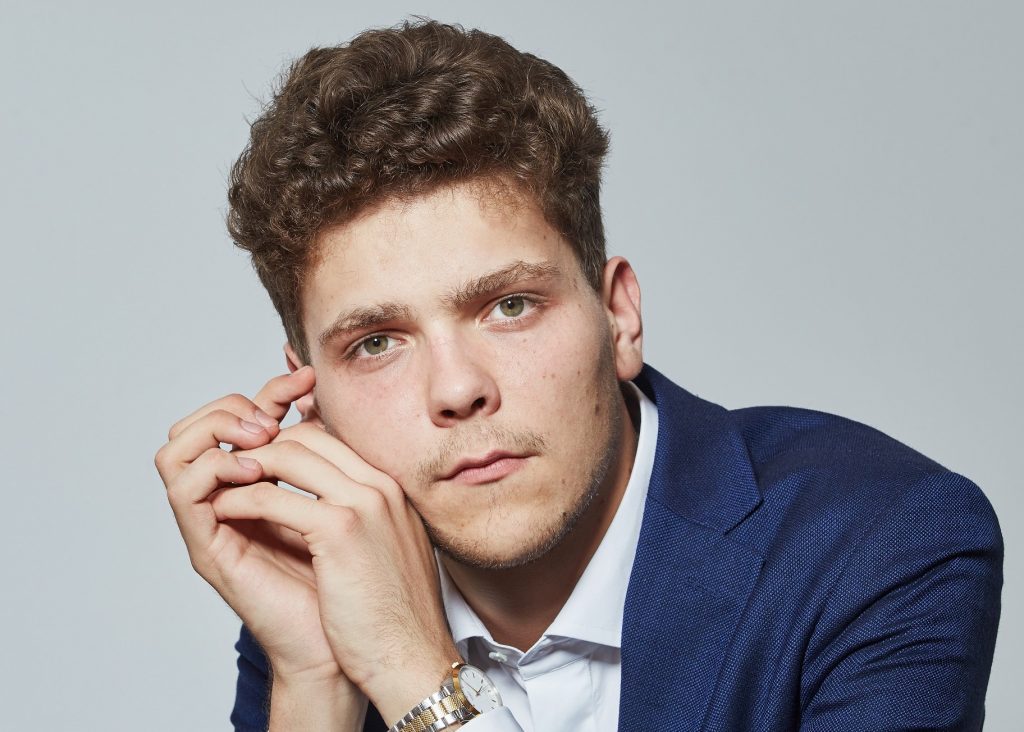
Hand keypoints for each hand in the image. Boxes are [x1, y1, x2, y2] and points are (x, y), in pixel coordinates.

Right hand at [154, 367, 356, 697]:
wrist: (345, 638)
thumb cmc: (348, 572)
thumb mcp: (339, 492)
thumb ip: (324, 448)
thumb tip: (319, 393)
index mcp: (255, 482)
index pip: (238, 418)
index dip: (266, 390)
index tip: (305, 378)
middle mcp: (225, 498)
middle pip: (194, 426)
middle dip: (233, 406)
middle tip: (275, 417)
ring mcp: (212, 522)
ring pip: (175, 450)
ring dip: (217, 431)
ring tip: (262, 439)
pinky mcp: (206, 546)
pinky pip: (183, 490)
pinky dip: (215, 467)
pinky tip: (256, 471)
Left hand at [214, 409, 460, 724]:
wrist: (413, 658)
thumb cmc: (396, 618)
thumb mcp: (390, 551)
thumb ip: (368, 520)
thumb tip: (332, 514)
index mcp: (392, 489)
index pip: (330, 439)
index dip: (287, 448)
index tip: (258, 470)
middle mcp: (380, 486)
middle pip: (307, 437)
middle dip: (262, 450)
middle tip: (231, 474)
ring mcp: (363, 502)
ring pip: (288, 455)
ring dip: (245, 468)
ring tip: (220, 489)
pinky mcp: (340, 529)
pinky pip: (273, 497)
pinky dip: (240, 500)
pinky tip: (224, 514)